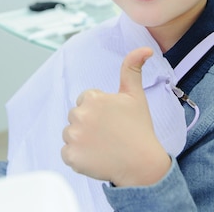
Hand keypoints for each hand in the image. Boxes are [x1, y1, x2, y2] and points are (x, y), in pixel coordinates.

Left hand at [61, 47, 170, 186]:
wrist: (141, 164)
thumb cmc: (139, 128)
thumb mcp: (135, 95)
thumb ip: (132, 68)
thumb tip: (145, 49)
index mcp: (92, 98)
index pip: (86, 100)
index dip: (101, 110)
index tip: (114, 119)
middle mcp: (79, 115)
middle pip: (76, 116)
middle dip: (89, 123)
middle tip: (110, 133)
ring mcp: (73, 137)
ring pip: (70, 134)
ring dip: (82, 139)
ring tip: (103, 145)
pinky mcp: (70, 156)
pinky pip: (67, 153)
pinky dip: (78, 157)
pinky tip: (96, 157)